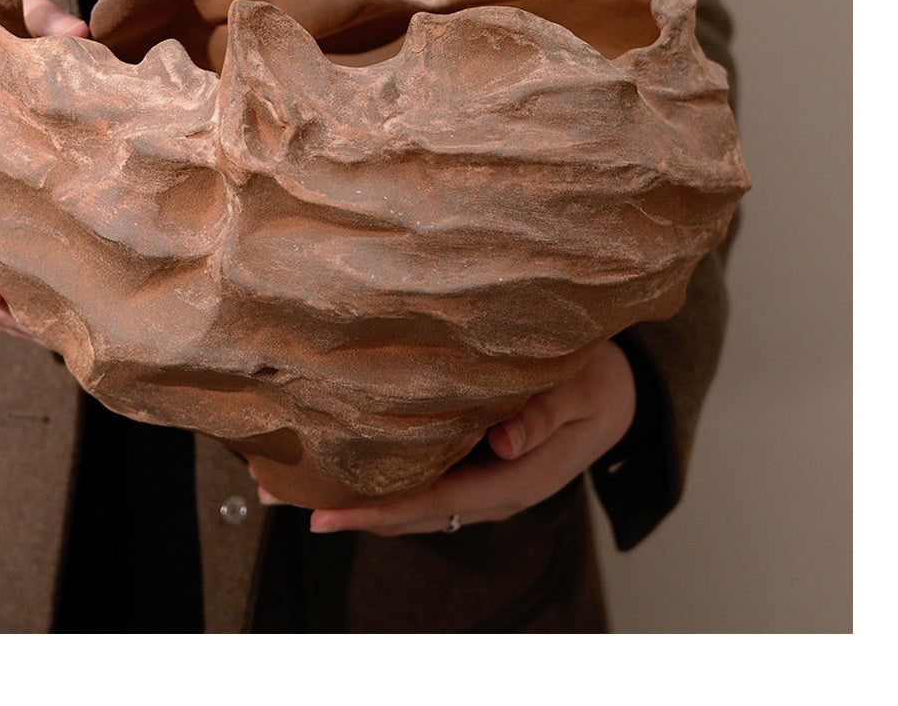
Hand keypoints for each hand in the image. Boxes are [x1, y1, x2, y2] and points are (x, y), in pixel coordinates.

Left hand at [281, 340, 635, 535]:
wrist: (619, 392)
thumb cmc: (599, 384)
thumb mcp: (586, 391)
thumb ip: (547, 413)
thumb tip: (505, 440)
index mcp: (516, 479)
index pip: (437, 503)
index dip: (381, 510)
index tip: (326, 513)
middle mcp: (491, 490)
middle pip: (410, 511)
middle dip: (347, 509)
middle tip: (278, 495)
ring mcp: (480, 482)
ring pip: (409, 499)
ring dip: (354, 496)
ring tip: (288, 485)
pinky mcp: (473, 465)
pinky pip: (419, 480)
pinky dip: (377, 477)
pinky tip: (340, 467)